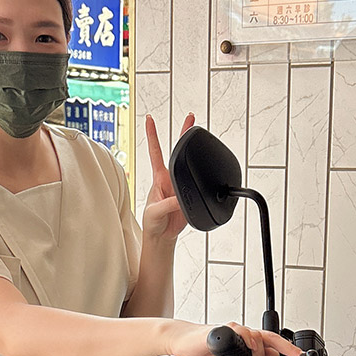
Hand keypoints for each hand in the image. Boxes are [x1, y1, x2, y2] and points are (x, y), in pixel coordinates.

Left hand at [142, 113, 193, 242]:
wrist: (162, 237)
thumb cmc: (153, 223)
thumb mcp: (155, 212)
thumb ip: (167, 204)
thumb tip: (179, 198)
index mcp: (158, 178)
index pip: (155, 152)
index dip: (152, 135)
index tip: (149, 119)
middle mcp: (170, 179)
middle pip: (176, 151)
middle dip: (183, 133)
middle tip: (191, 118)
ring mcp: (180, 186)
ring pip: (188, 165)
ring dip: (194, 151)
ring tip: (198, 132)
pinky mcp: (189, 196)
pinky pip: (197, 184)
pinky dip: (202, 177)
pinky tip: (205, 168)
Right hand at [166, 319, 302, 355]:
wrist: (183, 343)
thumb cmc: (204, 351)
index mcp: (248, 344)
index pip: (274, 346)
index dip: (287, 354)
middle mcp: (245, 335)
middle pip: (271, 344)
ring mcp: (236, 332)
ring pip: (259, 340)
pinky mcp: (225, 330)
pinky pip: (242, 334)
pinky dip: (248, 345)